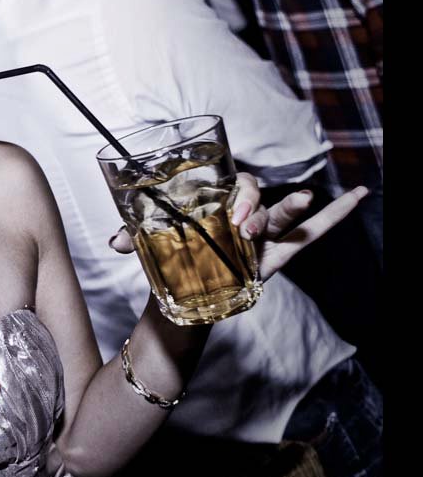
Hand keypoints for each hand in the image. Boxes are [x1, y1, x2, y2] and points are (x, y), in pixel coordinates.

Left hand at [109, 172, 368, 280]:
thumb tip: (116, 240)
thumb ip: (132, 237)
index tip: (232, 214)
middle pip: (257, 197)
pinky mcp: (273, 257)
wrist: (175, 292)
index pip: (231, 184)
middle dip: (254, 208)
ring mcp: (261, 235)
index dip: (237, 195)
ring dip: (290, 210)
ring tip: (305, 199)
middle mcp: (239, 213)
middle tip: (243, 226)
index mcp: (212, 201)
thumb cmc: (164, 256)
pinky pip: (309, 234)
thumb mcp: (145, 244)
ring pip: (283, 217)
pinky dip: (335, 216)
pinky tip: (359, 196)